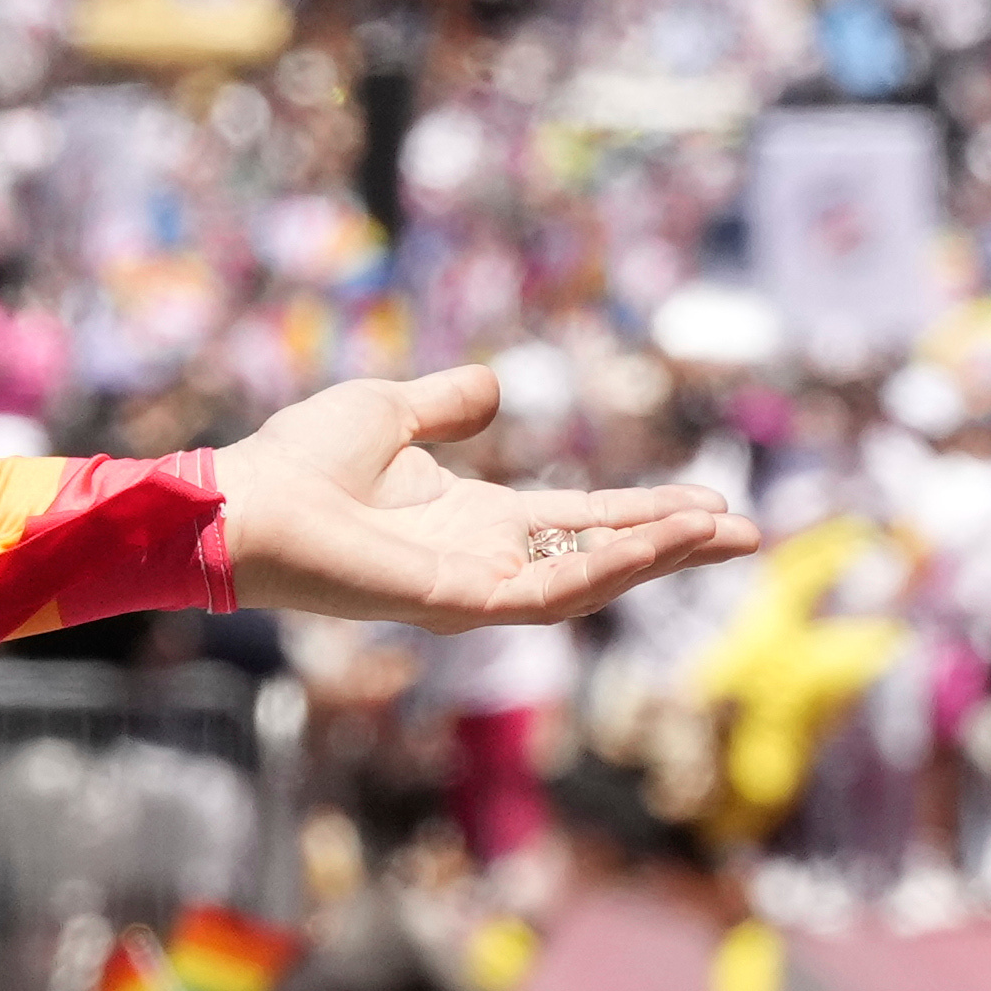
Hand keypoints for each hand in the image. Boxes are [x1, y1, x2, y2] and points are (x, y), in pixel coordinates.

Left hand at [215, 370, 752, 630]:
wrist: (242, 501)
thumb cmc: (297, 461)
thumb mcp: (388, 412)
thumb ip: (446, 405)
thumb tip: (496, 387)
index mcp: (472, 520)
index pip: (580, 519)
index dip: (645, 513)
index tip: (709, 502)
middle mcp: (483, 559)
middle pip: (601, 556)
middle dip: (675, 545)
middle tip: (748, 532)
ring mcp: (474, 588)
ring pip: (587, 578)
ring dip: (656, 555)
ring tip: (721, 533)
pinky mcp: (457, 603)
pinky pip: (546, 591)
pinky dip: (604, 566)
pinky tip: (653, 543)